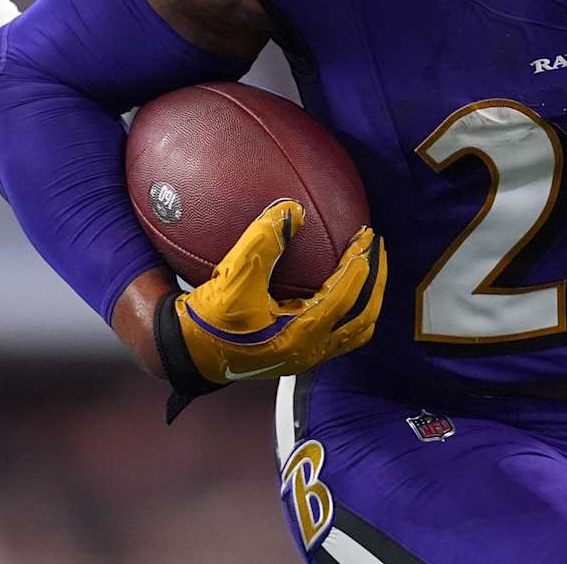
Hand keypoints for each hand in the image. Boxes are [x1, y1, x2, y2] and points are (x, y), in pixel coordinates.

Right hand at [154, 199, 384, 419]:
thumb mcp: (233, 276)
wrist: (189, 353)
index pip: (348, 294)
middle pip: (365, 316)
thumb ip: (262, 241)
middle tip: (377, 250)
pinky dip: (350, 309)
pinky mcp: (298, 355)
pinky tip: (339, 288)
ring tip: (367, 270)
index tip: (367, 234)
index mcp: (302, 333)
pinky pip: (340, 334)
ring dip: (368, 299)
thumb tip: (292, 208)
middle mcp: (312, 350)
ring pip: (356, 330)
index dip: (361, 262)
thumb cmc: (211, 319)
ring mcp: (307, 357)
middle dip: (377, 281)